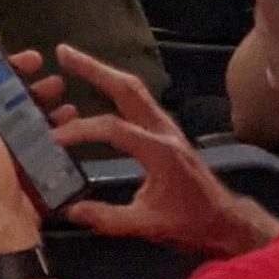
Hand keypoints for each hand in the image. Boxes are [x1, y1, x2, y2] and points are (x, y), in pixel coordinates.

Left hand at [0, 42, 43, 260]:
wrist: (6, 219)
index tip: (4, 41)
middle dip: (17, 74)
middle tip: (40, 62)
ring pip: (20, 108)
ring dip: (39, 95)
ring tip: (60, 88)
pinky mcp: (21, 156)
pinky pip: (37, 131)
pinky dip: (52, 120)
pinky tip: (70, 115)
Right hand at [49, 43, 278, 260]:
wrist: (226, 221)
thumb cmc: (190, 222)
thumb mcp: (149, 226)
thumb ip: (109, 218)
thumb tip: (70, 210)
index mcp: (160, 151)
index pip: (113, 128)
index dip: (80, 130)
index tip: (53, 137)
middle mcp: (164, 131)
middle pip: (127, 89)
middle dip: (93, 69)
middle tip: (62, 52)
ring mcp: (168, 127)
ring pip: (134, 89)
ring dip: (103, 71)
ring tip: (73, 59)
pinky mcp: (167, 130)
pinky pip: (138, 98)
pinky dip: (114, 85)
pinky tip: (99, 83)